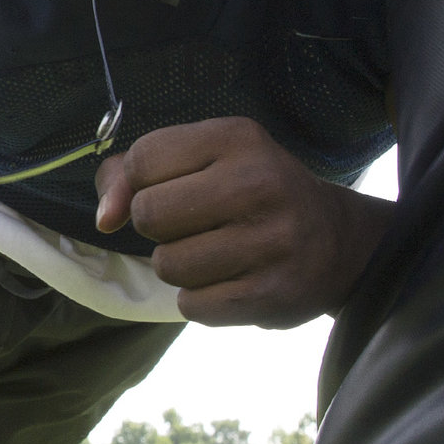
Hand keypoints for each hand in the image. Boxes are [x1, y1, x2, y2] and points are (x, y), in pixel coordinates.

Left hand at [93, 117, 394, 327]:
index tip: (165, 190)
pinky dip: (200, 299)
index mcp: (238, 138)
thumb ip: (139, 172)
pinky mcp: (271, 294)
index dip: (137, 183)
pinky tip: (231, 280)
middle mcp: (258, 183)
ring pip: (168, 265)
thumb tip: (104, 217)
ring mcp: (270, 242)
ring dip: (179, 266)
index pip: (143, 160)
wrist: (339, 242)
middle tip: (195, 225)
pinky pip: (193, 305)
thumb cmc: (256, 193)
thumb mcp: (208, 159)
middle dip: (158, 227)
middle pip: (149, 214)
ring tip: (215, 253)